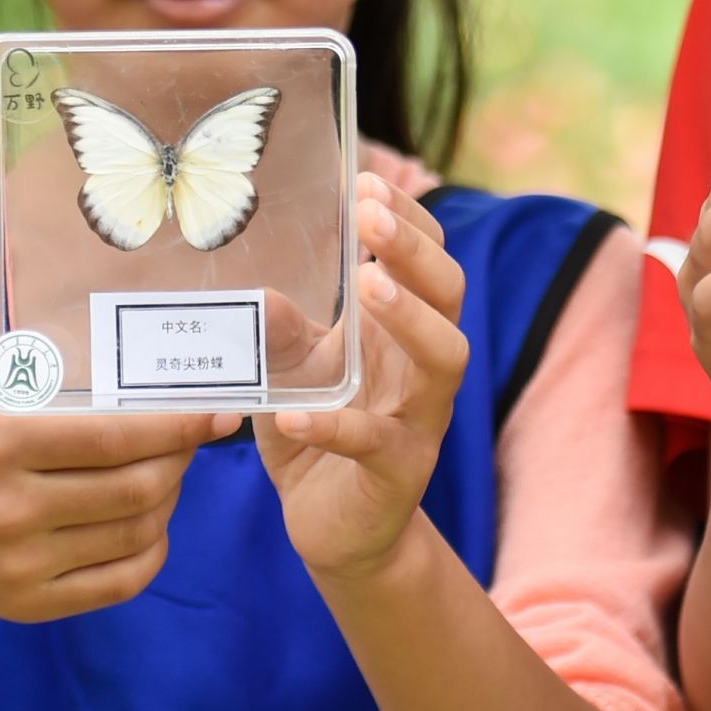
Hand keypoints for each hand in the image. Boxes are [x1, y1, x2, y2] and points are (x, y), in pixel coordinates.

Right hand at [0, 231, 228, 620]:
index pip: (111, 436)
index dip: (175, 424)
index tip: (214, 408)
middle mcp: (6, 512)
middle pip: (136, 487)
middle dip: (180, 457)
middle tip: (194, 431)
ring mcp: (18, 565)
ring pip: (135, 532)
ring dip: (169, 497)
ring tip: (170, 464)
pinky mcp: (28, 604)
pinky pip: (120, 581)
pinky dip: (150, 548)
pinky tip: (149, 517)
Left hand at [256, 175, 467, 587]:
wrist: (335, 528)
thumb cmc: (317, 432)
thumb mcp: (291, 370)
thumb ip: (281, 331)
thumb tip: (261, 294)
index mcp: (401, 331)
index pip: (428, 260)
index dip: (407, 220)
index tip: (364, 182)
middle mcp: (422, 368)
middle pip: (450, 295)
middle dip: (415, 252)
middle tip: (371, 217)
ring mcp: (419, 420)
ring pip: (443, 360)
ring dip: (410, 317)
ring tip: (369, 286)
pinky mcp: (399, 474)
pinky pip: (377, 444)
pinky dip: (337, 426)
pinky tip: (297, 413)